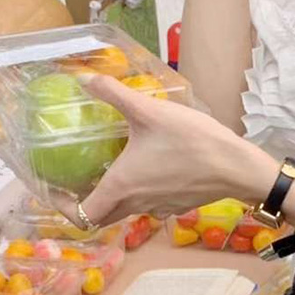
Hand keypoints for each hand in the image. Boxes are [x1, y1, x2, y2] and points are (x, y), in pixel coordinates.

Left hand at [76, 75, 277, 226]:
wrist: (237, 167)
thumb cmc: (192, 141)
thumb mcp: (149, 110)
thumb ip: (113, 93)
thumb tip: (84, 78)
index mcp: (121, 186)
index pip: (82, 216)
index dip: (63, 207)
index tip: (57, 191)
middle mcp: (136, 204)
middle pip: (102, 216)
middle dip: (85, 203)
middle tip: (76, 180)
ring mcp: (158, 208)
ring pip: (126, 210)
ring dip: (113, 196)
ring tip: (110, 169)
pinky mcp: (177, 205)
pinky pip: (149, 205)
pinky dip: (139, 193)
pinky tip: (146, 169)